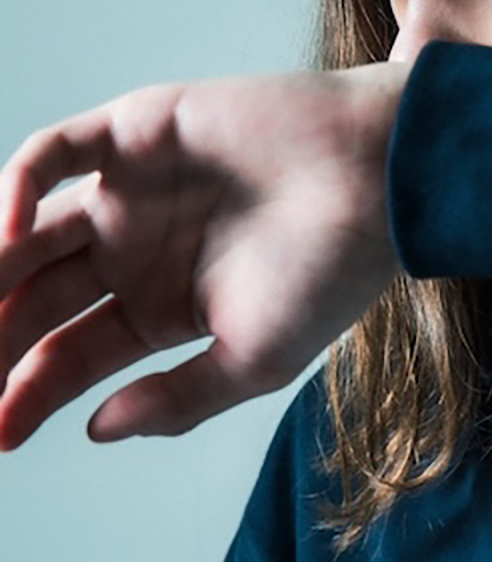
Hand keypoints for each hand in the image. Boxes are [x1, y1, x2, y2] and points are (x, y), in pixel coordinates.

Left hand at [0, 61, 408, 448]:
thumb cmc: (335, 272)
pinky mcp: (134, 131)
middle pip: (33, 297)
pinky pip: (54, 155)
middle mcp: (135, 251)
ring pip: (25, 229)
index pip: (70, 354)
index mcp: (162, 308)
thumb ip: (177, 399)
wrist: (383, 181)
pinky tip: (4, 233)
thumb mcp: (256, 361)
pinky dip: (15, 188)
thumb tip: (96, 430)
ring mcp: (129, 191)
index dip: (25, 393)